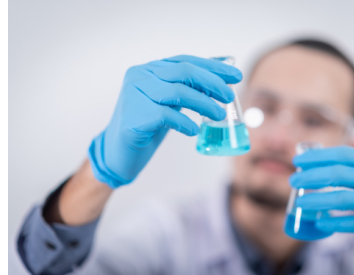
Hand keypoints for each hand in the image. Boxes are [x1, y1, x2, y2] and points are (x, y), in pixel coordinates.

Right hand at [88, 55, 241, 187]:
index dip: (212, 67)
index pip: (184, 61)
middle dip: (212, 83)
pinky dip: (185, 123)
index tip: (235, 75)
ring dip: (204, 103)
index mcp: (148, 69)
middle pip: (183, 72)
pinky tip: (193, 130)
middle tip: (229, 96)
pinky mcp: (134, 116)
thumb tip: (220, 77)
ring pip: (177, 92)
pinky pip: (166, 116)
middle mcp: (139, 76)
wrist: (118, 152)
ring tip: (219, 115)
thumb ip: (186, 88)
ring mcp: (134, 95)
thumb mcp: (168, 102)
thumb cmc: (147, 125)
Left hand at [289, 146, 353, 255]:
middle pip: (338, 174)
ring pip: (341, 198)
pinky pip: (352, 222)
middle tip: (293, 181)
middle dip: (311, 177)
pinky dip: (333, 221)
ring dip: (316, 201)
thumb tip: (325, 167)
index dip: (318, 156)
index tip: (299, 161)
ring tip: (299, 204)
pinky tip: (319, 221)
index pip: (343, 154)